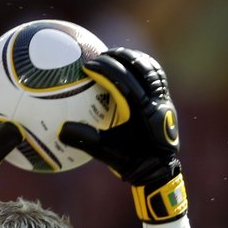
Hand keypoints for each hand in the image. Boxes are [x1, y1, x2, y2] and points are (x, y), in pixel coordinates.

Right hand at [59, 48, 186, 223]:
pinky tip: (128, 65)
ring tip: (113, 55)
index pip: (126, 82)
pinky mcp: (167, 100)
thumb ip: (86, 141)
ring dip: (132, 59)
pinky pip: (156, 76)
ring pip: (151, 69)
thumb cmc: (132, 163)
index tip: (88, 65)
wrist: (160, 172)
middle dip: (118, 58)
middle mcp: (158, 103)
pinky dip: (142, 66)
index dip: (106, 70)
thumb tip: (60, 129)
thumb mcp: (108, 155)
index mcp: (145, 113)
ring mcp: (165, 100)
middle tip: (98, 56)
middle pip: (140, 69)